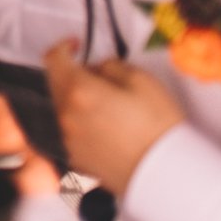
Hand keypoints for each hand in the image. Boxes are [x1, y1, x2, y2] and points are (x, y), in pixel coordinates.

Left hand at [44, 41, 185, 193]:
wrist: (166, 174)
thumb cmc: (158, 128)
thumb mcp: (141, 80)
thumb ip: (110, 65)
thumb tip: (96, 68)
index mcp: (79, 91)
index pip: (54, 59)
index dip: (63, 47)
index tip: (76, 46)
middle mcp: (67, 115)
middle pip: (57, 83)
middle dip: (73, 74)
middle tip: (101, 78)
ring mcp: (69, 139)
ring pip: (64, 108)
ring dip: (78, 100)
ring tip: (110, 107)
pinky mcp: (77, 159)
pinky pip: (73, 131)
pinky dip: (84, 124)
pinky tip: (109, 129)